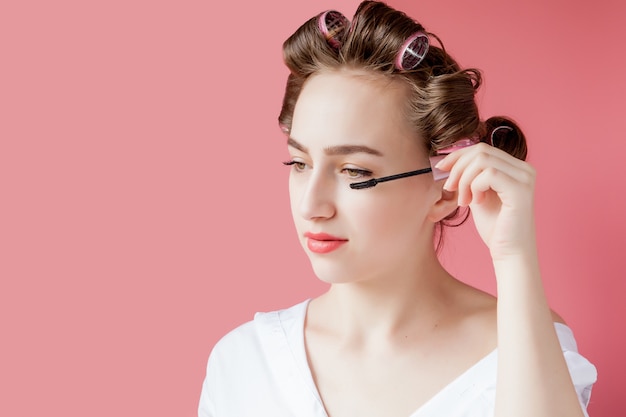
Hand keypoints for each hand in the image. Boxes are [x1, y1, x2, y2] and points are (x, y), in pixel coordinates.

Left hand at [435, 143, 536, 259]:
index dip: (458, 155)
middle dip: (458, 168)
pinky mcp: (521, 189)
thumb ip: (470, 176)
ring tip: (464, 201)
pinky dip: (474, 187)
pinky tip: (476, 203)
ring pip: (482, 160)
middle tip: (450, 189)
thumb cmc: (494, 228)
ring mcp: (525, 178)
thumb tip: (448, 160)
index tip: (441, 169)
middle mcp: (524, 169)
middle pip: (481, 150)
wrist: (509, 253)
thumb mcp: (477, 194)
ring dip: (464, 180)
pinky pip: (488, 174)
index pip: (482, 148)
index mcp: (516, 167)